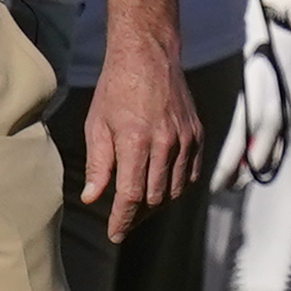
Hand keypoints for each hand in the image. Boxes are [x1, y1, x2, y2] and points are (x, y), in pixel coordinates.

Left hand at [81, 27, 200, 243]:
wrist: (149, 56)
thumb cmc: (116, 89)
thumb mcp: (97, 125)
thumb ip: (98, 165)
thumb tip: (92, 198)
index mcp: (137, 141)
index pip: (133, 195)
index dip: (122, 219)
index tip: (114, 234)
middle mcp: (166, 143)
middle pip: (155, 198)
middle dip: (138, 216)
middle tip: (122, 223)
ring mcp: (186, 140)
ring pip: (176, 190)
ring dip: (157, 205)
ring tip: (139, 210)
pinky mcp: (198, 135)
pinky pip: (192, 174)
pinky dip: (177, 187)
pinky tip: (162, 190)